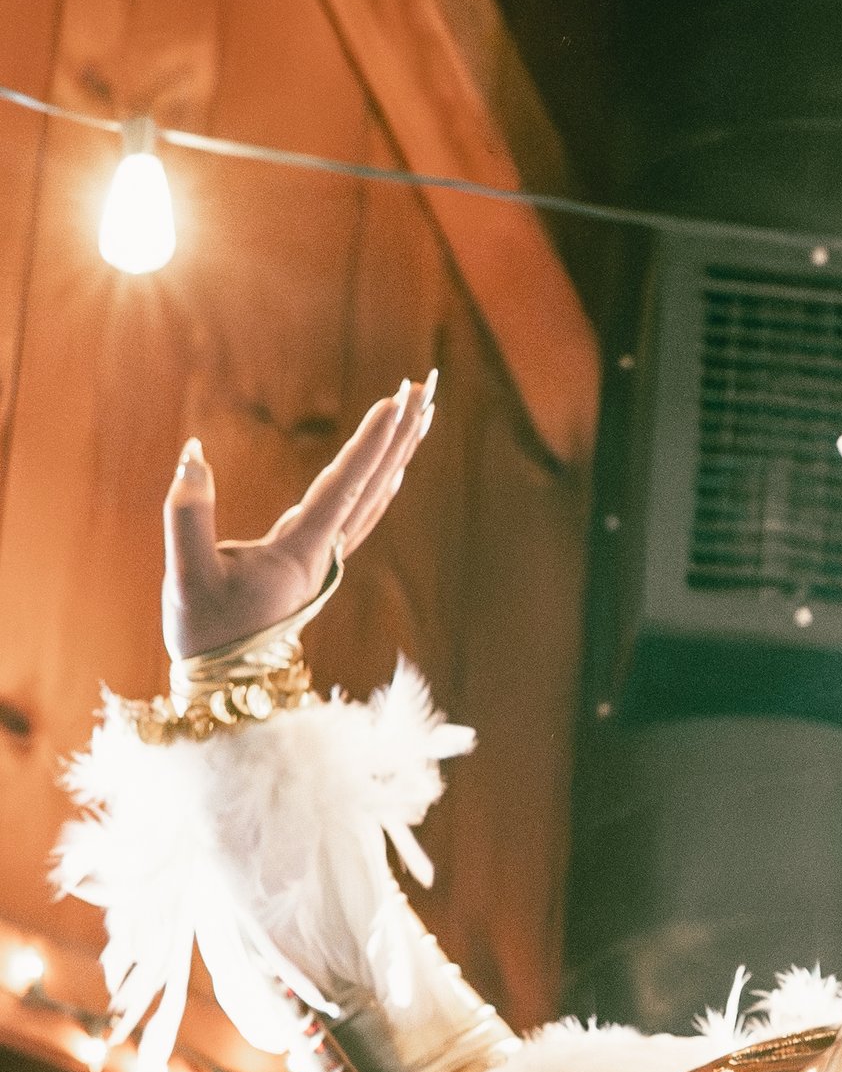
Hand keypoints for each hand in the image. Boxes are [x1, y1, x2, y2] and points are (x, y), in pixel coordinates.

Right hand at [162, 372, 435, 661]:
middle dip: (401, 434)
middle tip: (424, 385)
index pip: (345, 486)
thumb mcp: (187, 575)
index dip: (372, 443)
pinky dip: (378, 480)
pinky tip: (390, 465)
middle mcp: (327, 553)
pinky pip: (359, 512)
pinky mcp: (316, 562)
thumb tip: (192, 456)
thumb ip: (187, 516)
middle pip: (375, 483)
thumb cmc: (205, 631)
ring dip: (397, 452)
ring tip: (420, 411)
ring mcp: (326, 559)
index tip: (396, 402)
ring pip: (374, 495)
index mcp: (302, 553)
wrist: (227, 685)